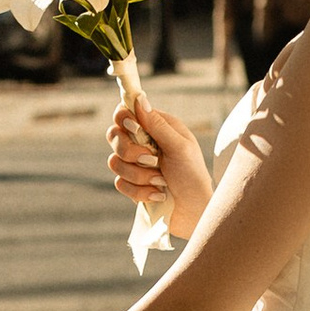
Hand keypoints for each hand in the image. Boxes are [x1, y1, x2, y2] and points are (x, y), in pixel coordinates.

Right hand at [107, 94, 210, 241]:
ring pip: (114, 162)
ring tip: (161, 182)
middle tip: (152, 160)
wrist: (196, 212)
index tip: (132, 128)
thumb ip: (157, 125)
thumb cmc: (194, 176)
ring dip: (139, 175)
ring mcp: (136, 165)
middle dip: (130, 152)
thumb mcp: (180, 147)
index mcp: (156, 128)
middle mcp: (143, 143)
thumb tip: (139, 99)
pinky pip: (120, 184)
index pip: (126, 113)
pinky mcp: (133, 185)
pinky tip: (158, 195)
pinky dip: (140, 191)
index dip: (123, 118)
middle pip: (113, 136)